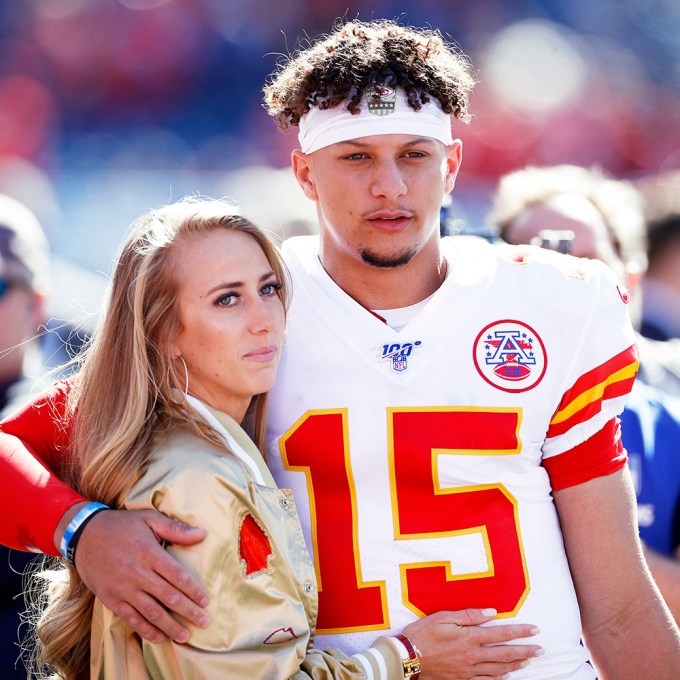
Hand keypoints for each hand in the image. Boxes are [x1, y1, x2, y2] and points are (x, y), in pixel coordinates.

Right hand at [75, 508, 209, 642]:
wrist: (84, 534)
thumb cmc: (122, 525)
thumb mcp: (149, 519)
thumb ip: (175, 529)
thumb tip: (202, 534)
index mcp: (149, 552)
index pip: (177, 576)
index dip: (193, 590)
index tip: (206, 601)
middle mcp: (137, 573)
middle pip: (168, 596)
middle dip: (188, 611)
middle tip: (204, 622)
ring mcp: (123, 588)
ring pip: (151, 612)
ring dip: (170, 626)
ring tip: (185, 635)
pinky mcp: (111, 599)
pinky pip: (131, 618)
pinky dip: (146, 630)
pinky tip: (160, 637)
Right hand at [403, 609, 543, 679]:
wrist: (408, 659)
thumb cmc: (423, 634)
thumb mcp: (443, 617)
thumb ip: (469, 615)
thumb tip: (491, 612)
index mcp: (469, 637)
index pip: (501, 633)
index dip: (520, 632)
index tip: (535, 630)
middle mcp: (473, 655)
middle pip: (505, 653)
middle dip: (525, 650)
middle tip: (540, 649)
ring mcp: (469, 671)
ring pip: (499, 669)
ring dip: (516, 665)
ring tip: (529, 661)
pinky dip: (499, 679)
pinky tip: (507, 676)